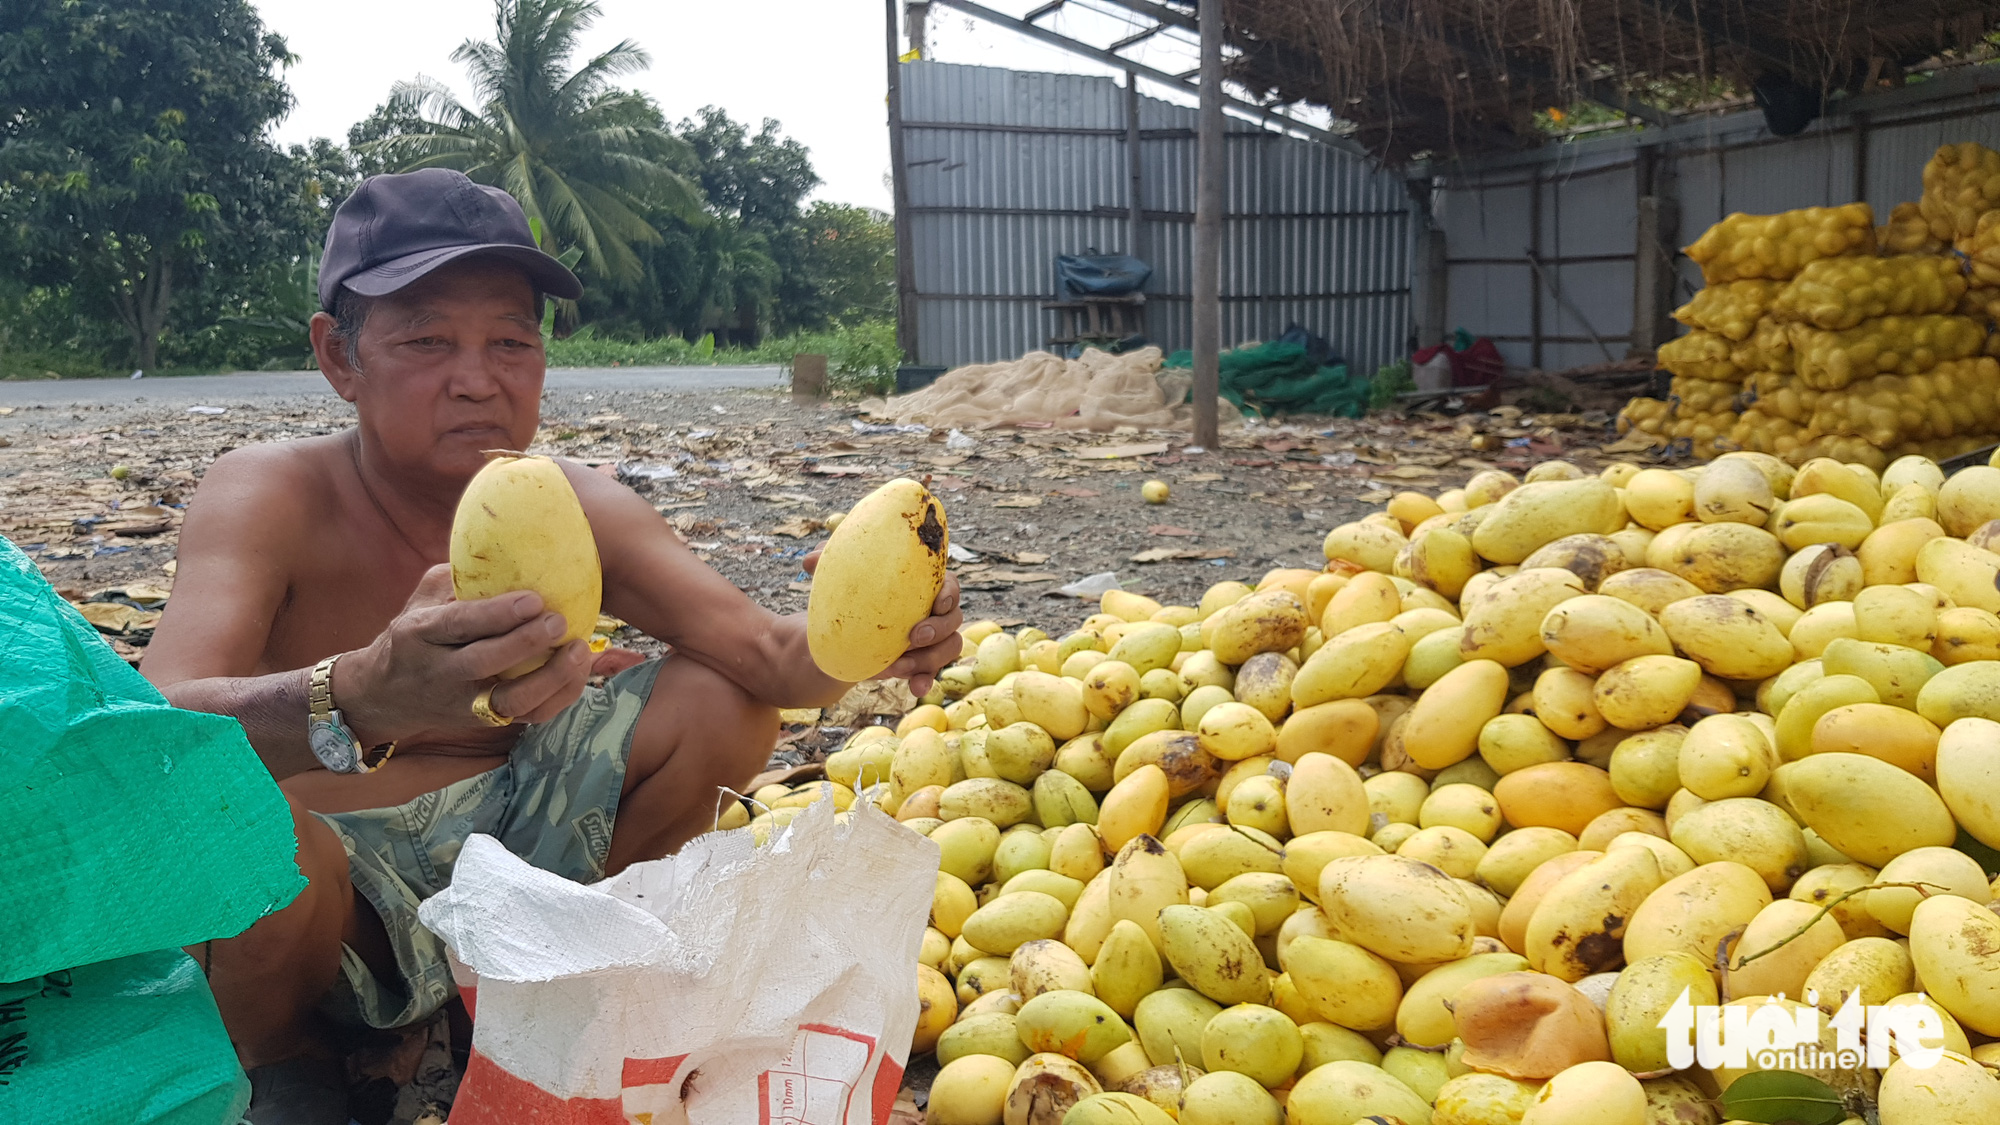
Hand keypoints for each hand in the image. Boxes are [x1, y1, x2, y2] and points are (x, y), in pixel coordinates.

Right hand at [337, 564, 593, 742]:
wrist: (384, 696)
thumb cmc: (415, 637)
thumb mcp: (421, 602)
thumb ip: (456, 580)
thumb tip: (505, 552)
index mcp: (419, 634)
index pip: (458, 624)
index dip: (496, 614)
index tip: (533, 599)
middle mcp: (439, 672)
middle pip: (484, 663)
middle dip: (525, 643)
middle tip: (558, 620)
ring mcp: (463, 703)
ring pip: (510, 701)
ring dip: (551, 678)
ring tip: (580, 649)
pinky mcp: (485, 722)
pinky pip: (528, 717)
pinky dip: (560, 696)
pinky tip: (581, 670)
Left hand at [804, 551, 962, 696]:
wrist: (837, 632)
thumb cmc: (844, 595)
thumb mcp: (836, 577)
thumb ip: (827, 562)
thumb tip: (808, 561)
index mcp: (922, 585)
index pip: (950, 585)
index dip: (950, 594)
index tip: (936, 603)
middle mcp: (932, 611)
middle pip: (953, 619)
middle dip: (938, 629)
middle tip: (913, 636)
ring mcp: (929, 639)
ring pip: (948, 647)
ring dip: (929, 658)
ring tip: (899, 667)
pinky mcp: (919, 662)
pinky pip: (933, 672)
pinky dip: (926, 680)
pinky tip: (914, 689)